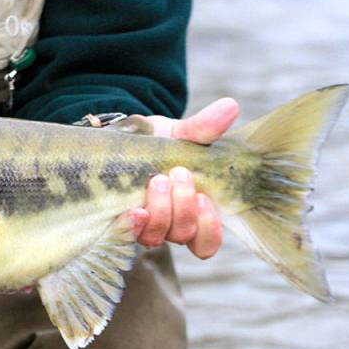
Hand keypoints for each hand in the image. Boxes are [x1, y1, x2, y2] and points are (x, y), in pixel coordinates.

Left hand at [129, 97, 239, 259]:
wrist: (118, 140)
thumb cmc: (156, 142)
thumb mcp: (179, 134)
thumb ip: (203, 128)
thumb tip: (230, 106)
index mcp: (192, 211)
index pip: (207, 242)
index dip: (209, 228)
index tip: (205, 198)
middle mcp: (168, 225)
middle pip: (184, 235)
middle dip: (184, 207)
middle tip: (178, 173)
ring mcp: (142, 225)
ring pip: (157, 237)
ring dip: (161, 211)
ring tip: (157, 179)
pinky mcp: (117, 221)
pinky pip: (126, 235)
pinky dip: (132, 225)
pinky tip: (133, 210)